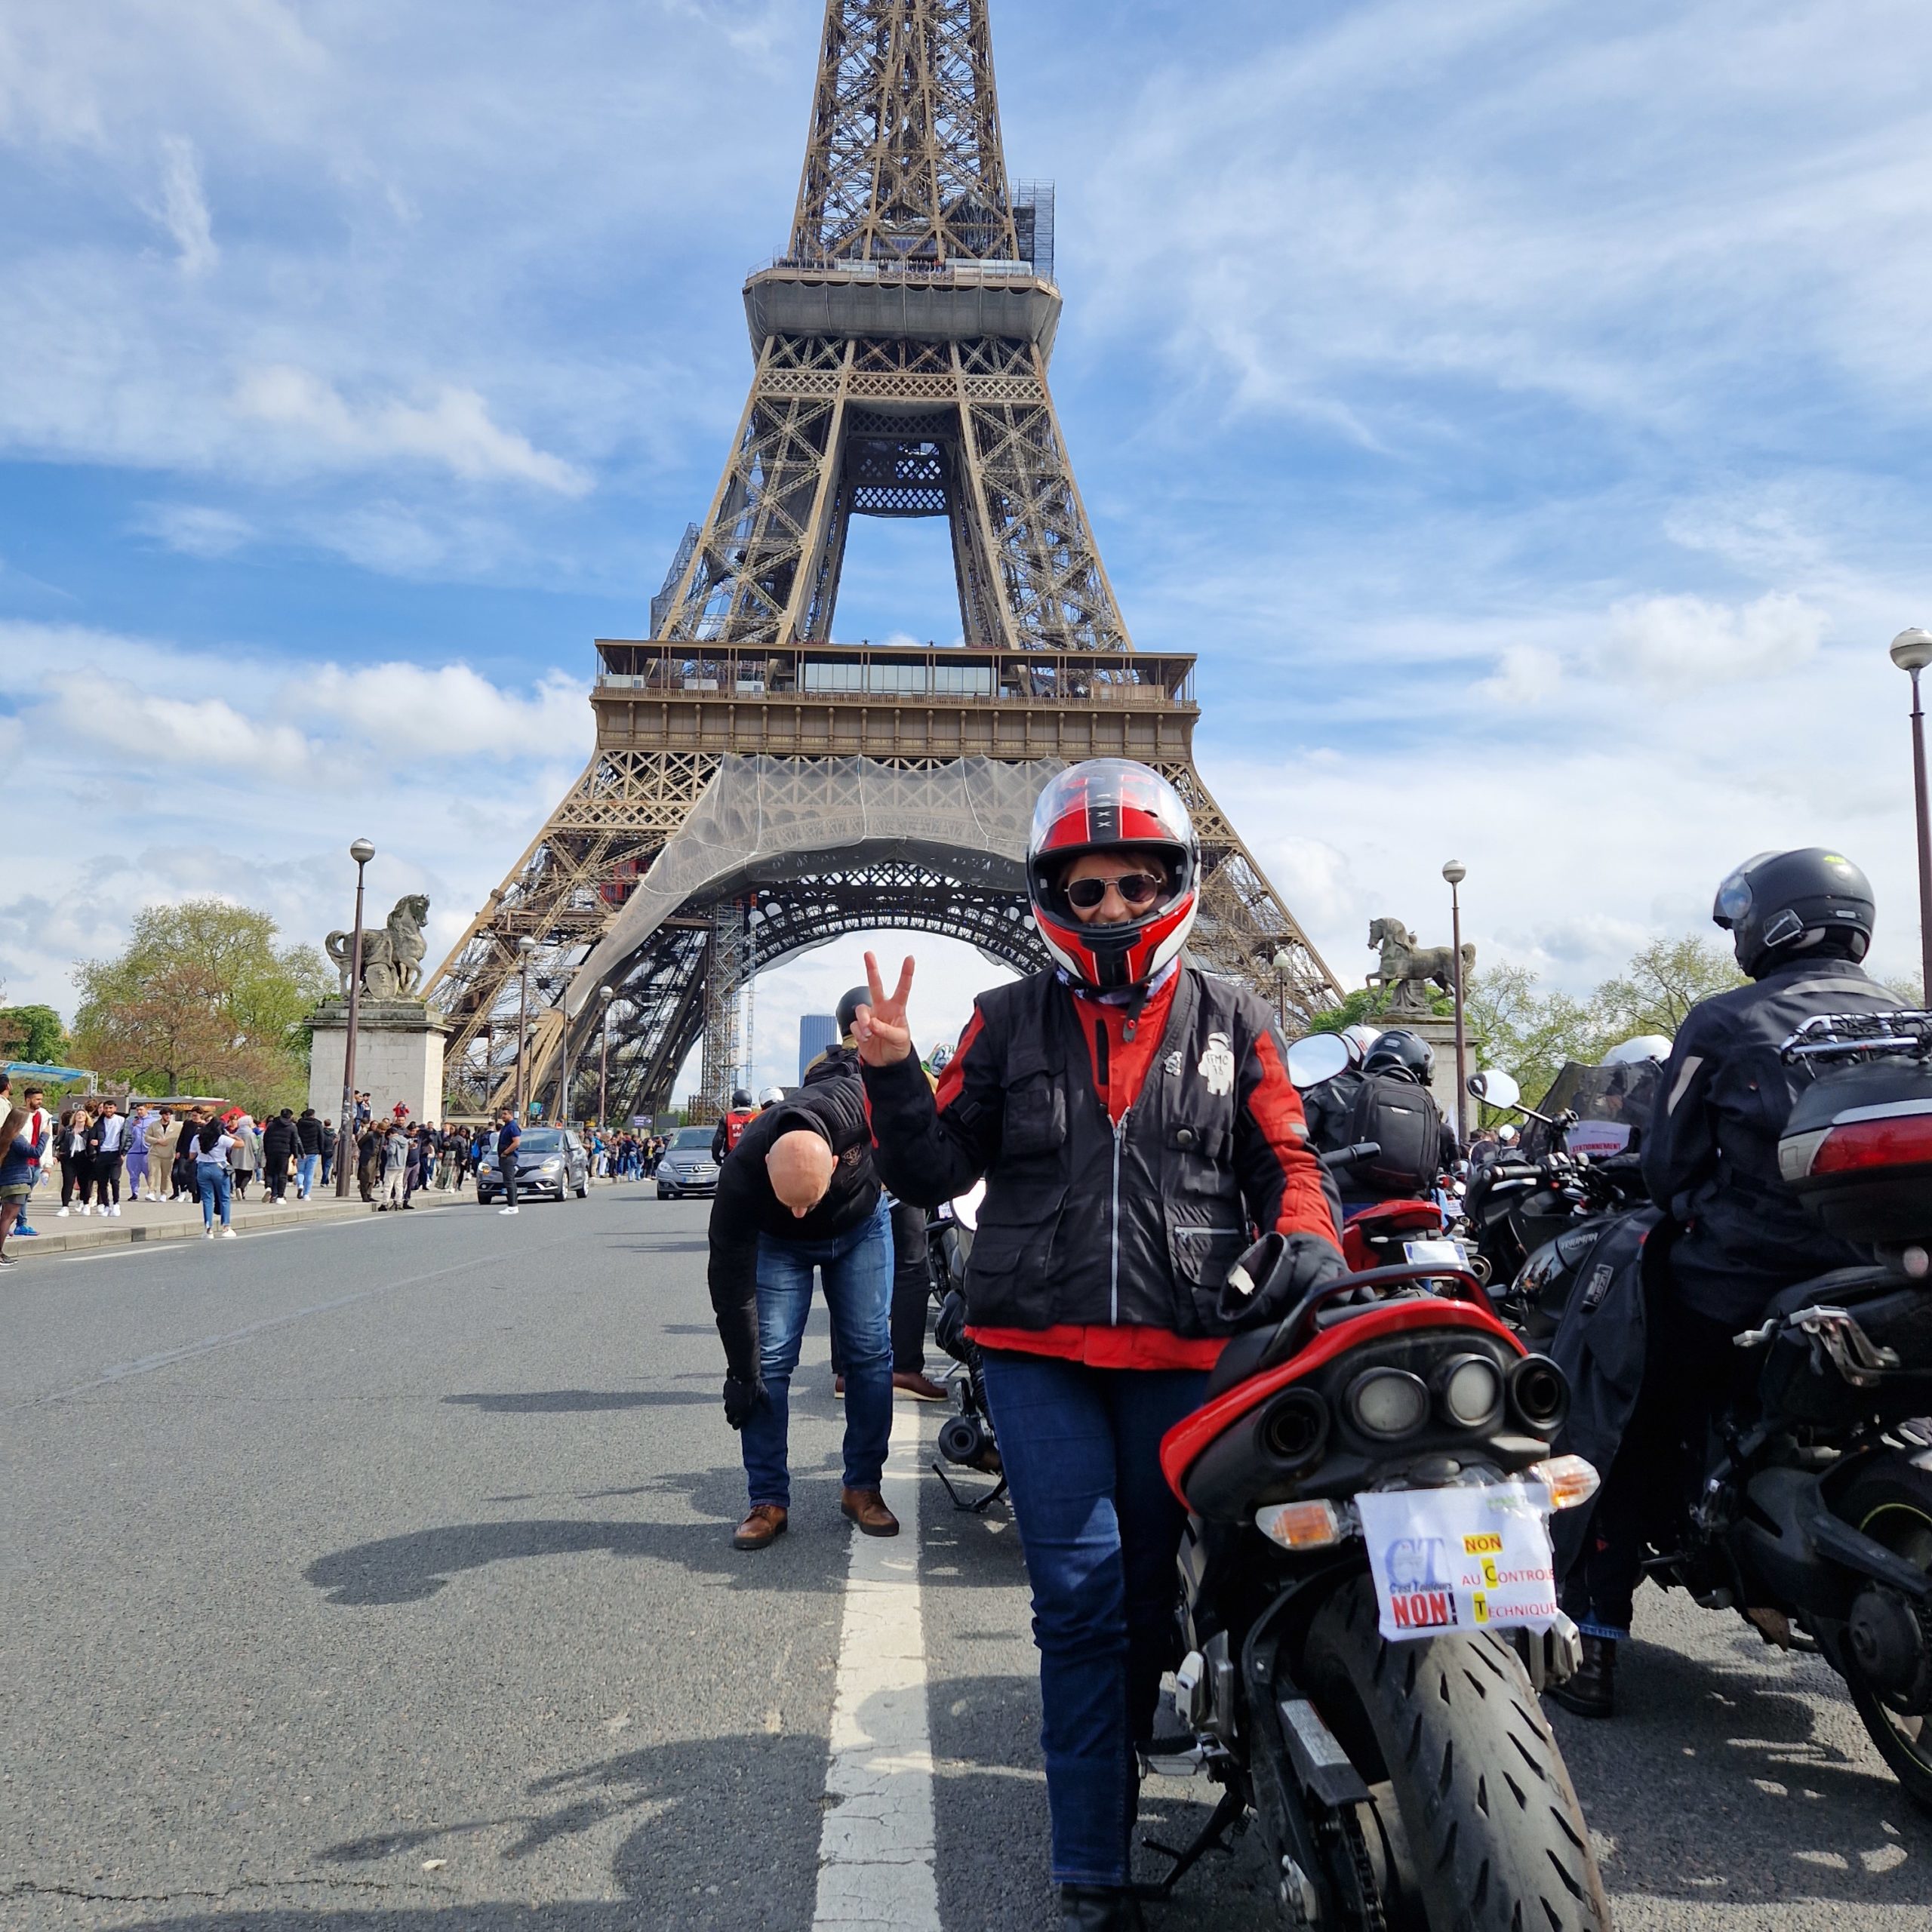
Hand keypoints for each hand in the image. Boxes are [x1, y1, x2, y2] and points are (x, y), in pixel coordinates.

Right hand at [722, 1373, 768, 1429]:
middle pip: (729, 1419)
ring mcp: (728, 1400)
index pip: (736, 1424)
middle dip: (732, 1420)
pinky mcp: (726, 1392)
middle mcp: (733, 1407)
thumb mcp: (763, 1395)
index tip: (741, 1424)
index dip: (737, 1425)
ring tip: (735, 1408)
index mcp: (743, 1411)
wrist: (744, 1372)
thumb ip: (767, 1405)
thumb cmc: (755, 1384)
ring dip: (730, 1410)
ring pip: (726, 1409)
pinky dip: (728, 1400)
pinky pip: (725, 1398)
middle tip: (737, 1418)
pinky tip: (733, 1397)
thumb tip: (772, 1413)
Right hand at [852, 951, 914, 1066]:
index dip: (906, 974)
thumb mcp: (899, 1039)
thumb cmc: (898, 1048)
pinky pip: (855, 1025)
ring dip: (864, 1021)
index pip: (902, 989)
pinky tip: (866, 1039)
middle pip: (875, 986)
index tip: (910, 958)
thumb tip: (871, 1024)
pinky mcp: (859, 1027)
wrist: (886, 1064)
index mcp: (897, 1009)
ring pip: (861, 1010)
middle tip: (868, 954)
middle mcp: (882, 1009)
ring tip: (870, 1033)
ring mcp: (870, 1017)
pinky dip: (860, 1033)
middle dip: (872, 969)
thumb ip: (886, 1030)